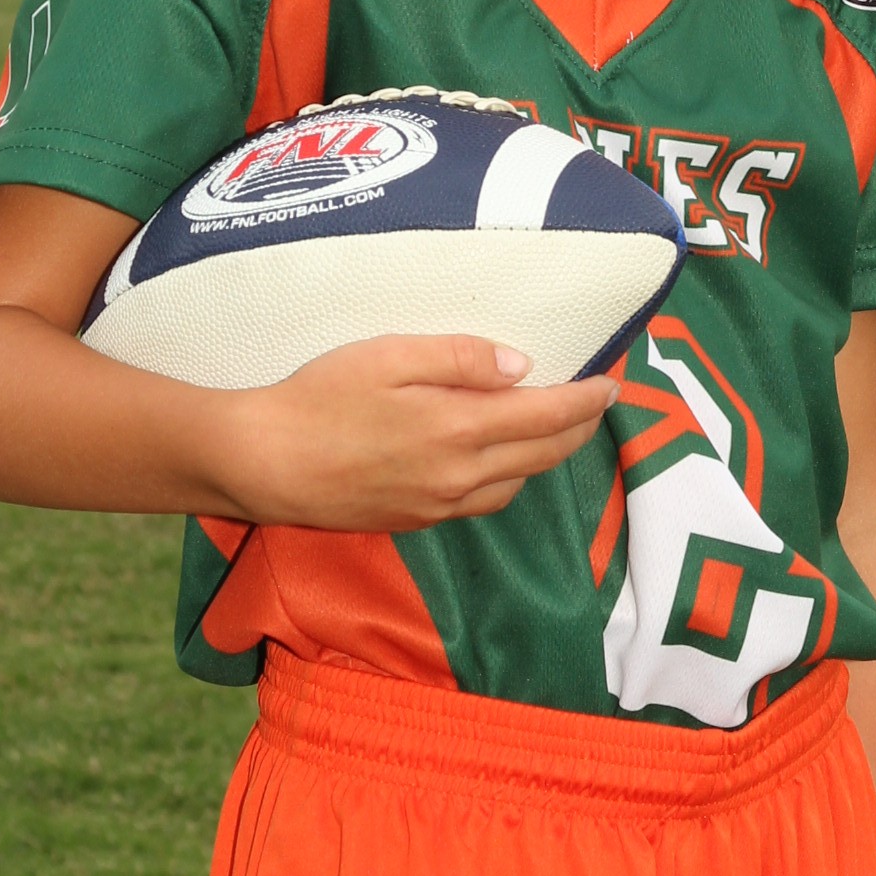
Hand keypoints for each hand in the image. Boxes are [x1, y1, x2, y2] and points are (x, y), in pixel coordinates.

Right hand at [206, 334, 616, 532]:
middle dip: (579, 427)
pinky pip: (483, 502)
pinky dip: (509, 477)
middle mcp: (460, 476)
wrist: (264, 463)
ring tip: (555, 426)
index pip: (548, 416)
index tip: (611, 381)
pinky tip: (501, 459)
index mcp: (459, 429)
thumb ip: (459, 357)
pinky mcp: (417, 520)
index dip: (587, 399)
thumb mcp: (388, 355)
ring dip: (547, 455)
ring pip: (517, 483)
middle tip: (597, 402)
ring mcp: (439, 504)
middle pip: (544, 455)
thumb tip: (521, 366)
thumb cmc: (319, 398)